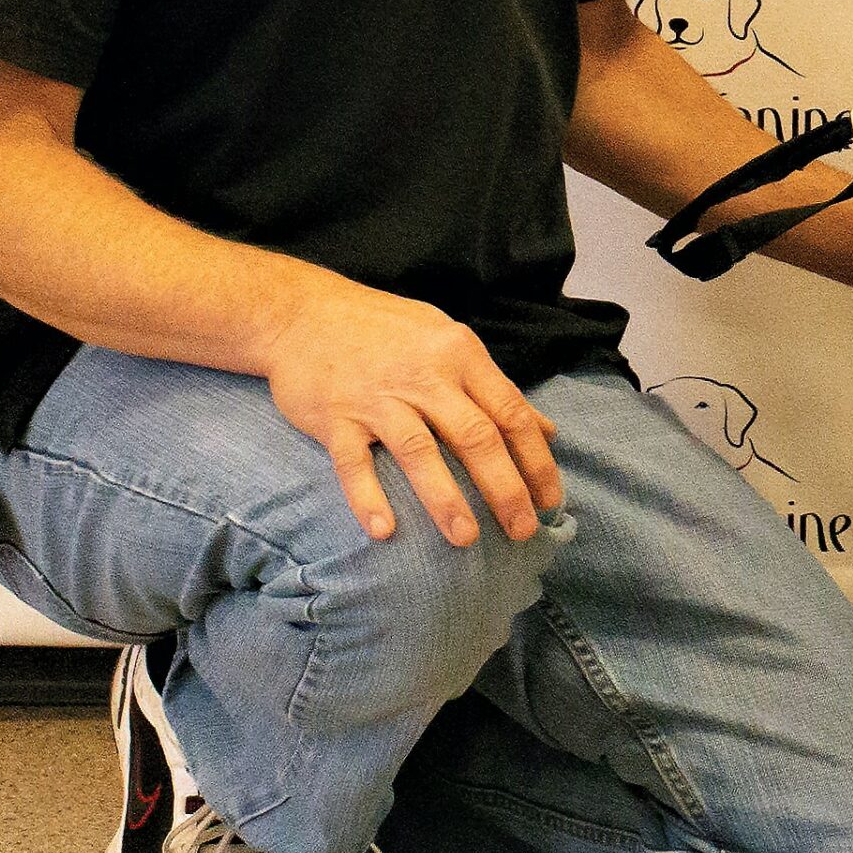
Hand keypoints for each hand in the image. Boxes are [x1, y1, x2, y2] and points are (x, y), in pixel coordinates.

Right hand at [262, 282, 564, 546]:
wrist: (302, 312)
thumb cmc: (386, 330)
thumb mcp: (448, 342)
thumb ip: (494, 388)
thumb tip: (546, 429)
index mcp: (460, 355)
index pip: (510, 412)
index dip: (535, 460)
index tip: (550, 500)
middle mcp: (424, 375)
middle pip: (475, 436)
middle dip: (504, 488)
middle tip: (522, 532)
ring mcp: (377, 397)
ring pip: (420, 452)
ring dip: (445, 500)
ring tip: (465, 540)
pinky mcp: (334, 417)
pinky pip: (353, 464)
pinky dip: (368, 498)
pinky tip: (385, 533)